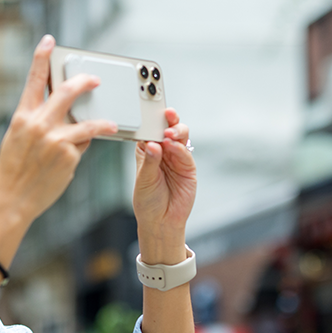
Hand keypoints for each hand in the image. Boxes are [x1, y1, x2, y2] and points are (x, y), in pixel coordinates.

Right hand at [0, 35, 117, 225]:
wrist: (12, 199)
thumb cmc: (14, 170)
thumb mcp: (17, 138)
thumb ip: (37, 121)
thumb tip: (63, 111)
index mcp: (22, 117)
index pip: (34, 79)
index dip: (42, 56)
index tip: (50, 41)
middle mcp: (39, 124)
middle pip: (67, 92)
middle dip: (85, 81)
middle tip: (95, 80)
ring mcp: (55, 140)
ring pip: (87, 122)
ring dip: (103, 121)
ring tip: (111, 123)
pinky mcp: (69, 156)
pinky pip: (83, 145)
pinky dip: (83, 148)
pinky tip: (78, 155)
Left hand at [133, 108, 195, 261]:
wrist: (162, 221)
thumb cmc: (147, 201)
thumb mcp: (144, 180)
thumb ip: (150, 162)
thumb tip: (153, 144)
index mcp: (147, 151)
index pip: (149, 130)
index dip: (150, 120)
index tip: (150, 111)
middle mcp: (163, 152)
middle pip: (167, 129)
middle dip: (167, 120)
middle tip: (165, 115)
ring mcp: (176, 158)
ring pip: (180, 136)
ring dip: (176, 131)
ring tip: (169, 133)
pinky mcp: (188, 167)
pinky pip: (186, 153)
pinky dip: (180, 148)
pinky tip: (173, 146)